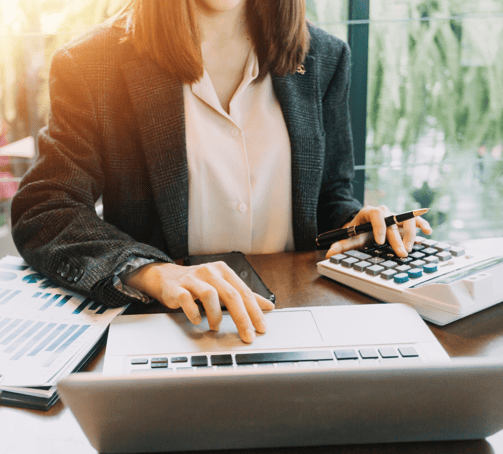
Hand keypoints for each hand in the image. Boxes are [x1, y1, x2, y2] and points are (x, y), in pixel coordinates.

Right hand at [122, 261, 273, 342]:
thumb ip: (244, 295)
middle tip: (247, 335)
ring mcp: (193, 279)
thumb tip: (268, 306)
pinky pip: (186, 299)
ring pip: (210, 295)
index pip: (243, 292)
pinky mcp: (177, 288)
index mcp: (223, 271)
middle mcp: (210, 272)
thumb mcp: (223, 285)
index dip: (254, 311)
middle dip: (242, 318)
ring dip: (216, 315)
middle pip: (230, 294)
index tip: (261, 328)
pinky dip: (194, 312)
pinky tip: (198, 321)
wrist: (167, 277)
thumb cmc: (199, 282)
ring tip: (216, 327)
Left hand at [326, 205, 431, 258]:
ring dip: (410, 234)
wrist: (364, 226)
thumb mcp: (349, 238)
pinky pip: (415, 220)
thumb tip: (330, 253)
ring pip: (406, 219)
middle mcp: (383, 211)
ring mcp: (395, 215)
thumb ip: (341, 245)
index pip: (375, 215)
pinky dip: (422, 224)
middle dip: (398, 238)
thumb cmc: (357, 232)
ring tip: (409, 249)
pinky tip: (427, 232)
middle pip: (393, 221)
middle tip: (401, 253)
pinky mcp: (404, 220)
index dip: (379, 227)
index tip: (379, 242)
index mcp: (368, 212)